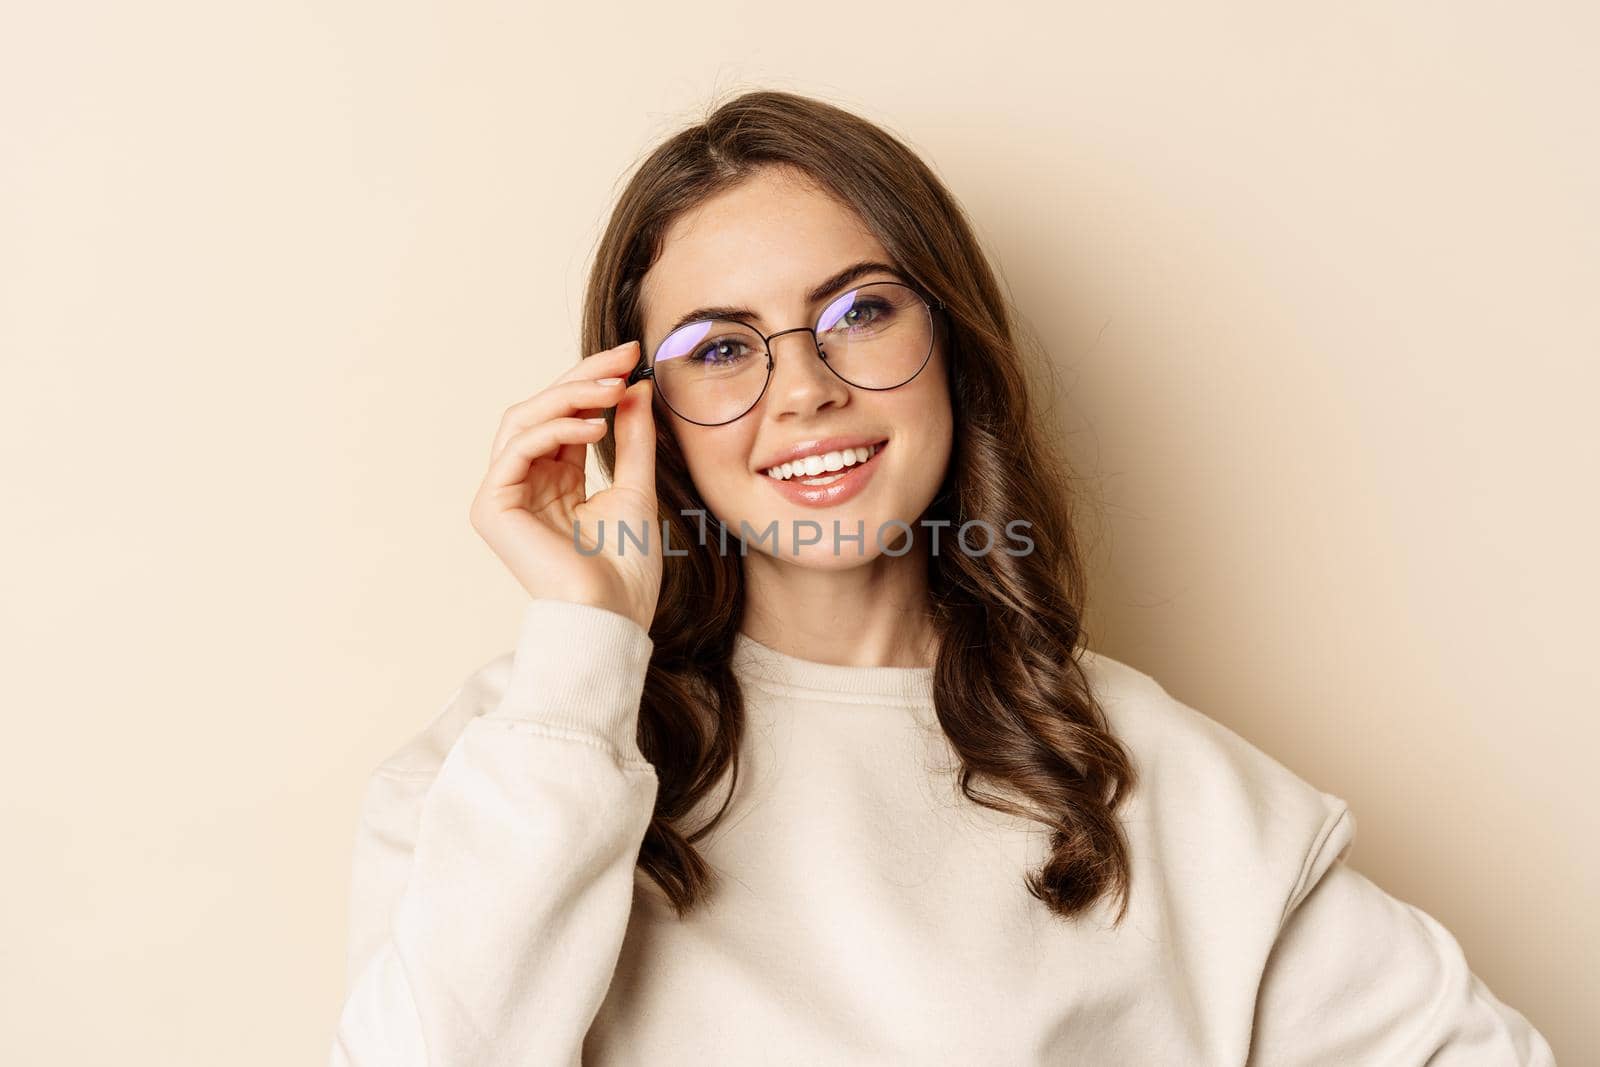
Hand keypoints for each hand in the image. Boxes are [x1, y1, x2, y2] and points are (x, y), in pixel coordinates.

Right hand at [469, 340, 660, 632]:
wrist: (614, 616)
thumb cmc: (626, 567)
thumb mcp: (636, 487)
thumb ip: (631, 437)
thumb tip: (635, 386)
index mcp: (553, 480)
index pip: (565, 416)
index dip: (593, 382)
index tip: (631, 356)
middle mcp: (523, 483)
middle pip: (540, 410)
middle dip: (581, 378)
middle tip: (623, 356)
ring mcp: (503, 495)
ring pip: (524, 421)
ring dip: (570, 397)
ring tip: (613, 388)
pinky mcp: (492, 507)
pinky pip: (518, 448)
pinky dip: (555, 429)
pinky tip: (594, 426)